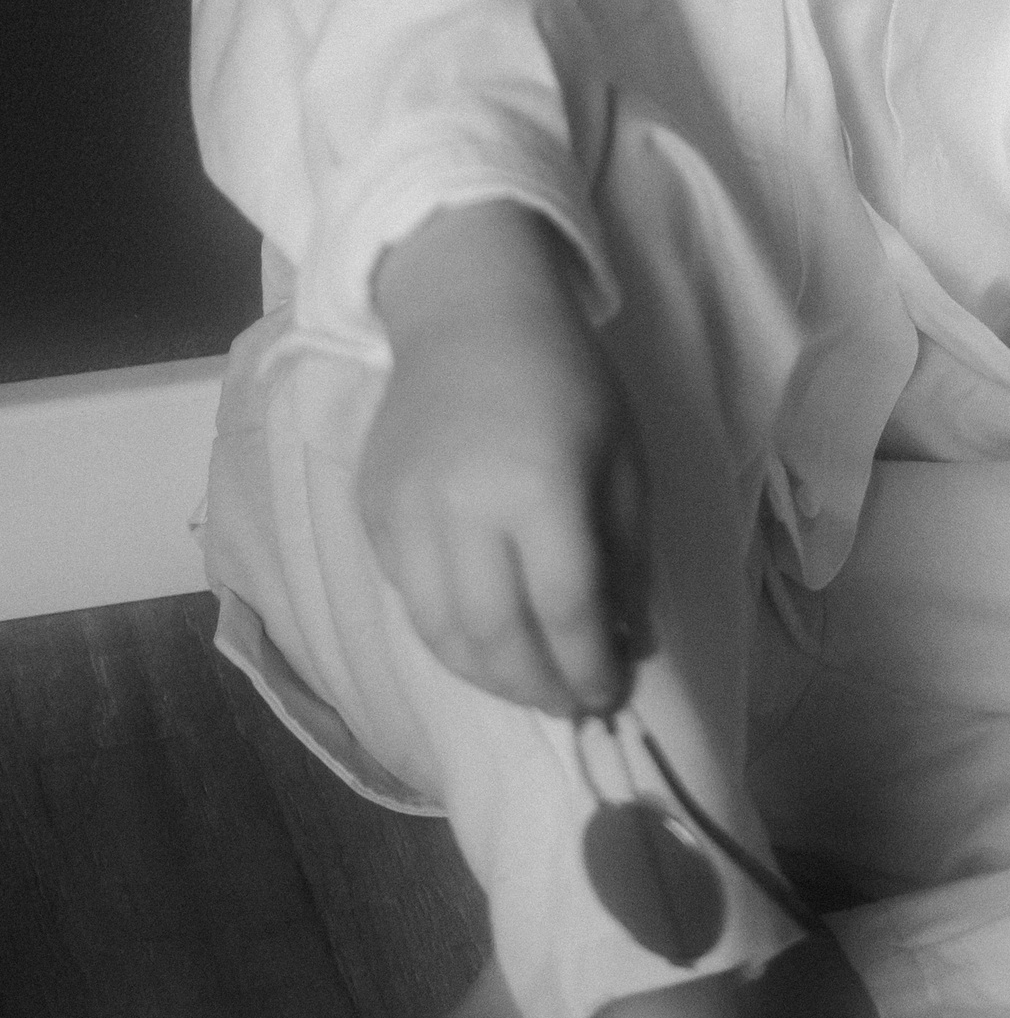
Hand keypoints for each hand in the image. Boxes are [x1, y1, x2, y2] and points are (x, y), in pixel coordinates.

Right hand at [357, 203, 648, 715]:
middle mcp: (462, 507)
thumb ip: (627, 554)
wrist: (469, 314)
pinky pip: (408, 598)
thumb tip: (630, 640)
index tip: (612, 692)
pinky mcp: (372, 511)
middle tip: (571, 702)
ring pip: (441, 633)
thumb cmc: (566, 380)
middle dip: (540, 687)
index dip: (590, 666)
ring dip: (490, 676)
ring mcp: (406, 512)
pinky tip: (484, 636)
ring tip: (529, 684)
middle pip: (497, 636)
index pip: (564, 610)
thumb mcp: (623, 456)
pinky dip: (448, 635)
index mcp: (538, 486)